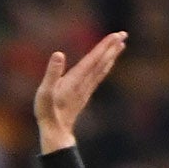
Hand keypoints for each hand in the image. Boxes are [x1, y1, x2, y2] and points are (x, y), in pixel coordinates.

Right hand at [33, 31, 126, 153]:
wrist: (55, 133)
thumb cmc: (47, 113)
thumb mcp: (45, 93)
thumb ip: (52, 74)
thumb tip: (58, 54)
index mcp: (75, 80)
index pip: (93, 60)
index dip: (104, 47)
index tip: (116, 36)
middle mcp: (84, 84)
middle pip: (101, 63)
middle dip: (112, 48)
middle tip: (123, 34)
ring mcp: (85, 90)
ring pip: (102, 69)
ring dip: (112, 56)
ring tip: (121, 44)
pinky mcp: (84, 94)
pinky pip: (98, 77)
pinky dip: (105, 67)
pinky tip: (108, 63)